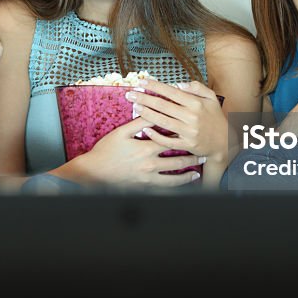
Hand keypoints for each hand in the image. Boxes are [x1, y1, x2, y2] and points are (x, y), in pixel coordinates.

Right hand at [68, 116, 202, 187]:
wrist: (95, 172)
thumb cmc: (107, 150)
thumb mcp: (122, 132)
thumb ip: (140, 122)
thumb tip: (153, 110)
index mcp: (146, 148)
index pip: (170, 140)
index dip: (182, 136)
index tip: (192, 132)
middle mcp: (150, 164)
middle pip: (177, 160)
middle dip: (191, 156)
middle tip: (202, 153)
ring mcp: (148, 177)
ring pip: (174, 177)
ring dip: (188, 173)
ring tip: (198, 170)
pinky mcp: (145, 187)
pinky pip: (165, 188)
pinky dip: (177, 186)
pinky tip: (184, 183)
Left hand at [126, 79, 227, 162]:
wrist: (225, 142)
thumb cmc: (215, 118)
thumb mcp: (212, 98)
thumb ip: (197, 88)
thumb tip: (178, 84)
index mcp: (196, 104)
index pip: (172, 92)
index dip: (155, 86)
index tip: (142, 81)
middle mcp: (192, 117)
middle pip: (163, 105)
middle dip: (145, 98)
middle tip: (130, 94)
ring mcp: (189, 132)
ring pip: (163, 121)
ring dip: (147, 114)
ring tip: (135, 106)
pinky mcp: (187, 145)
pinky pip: (168, 140)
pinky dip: (156, 135)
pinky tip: (145, 129)